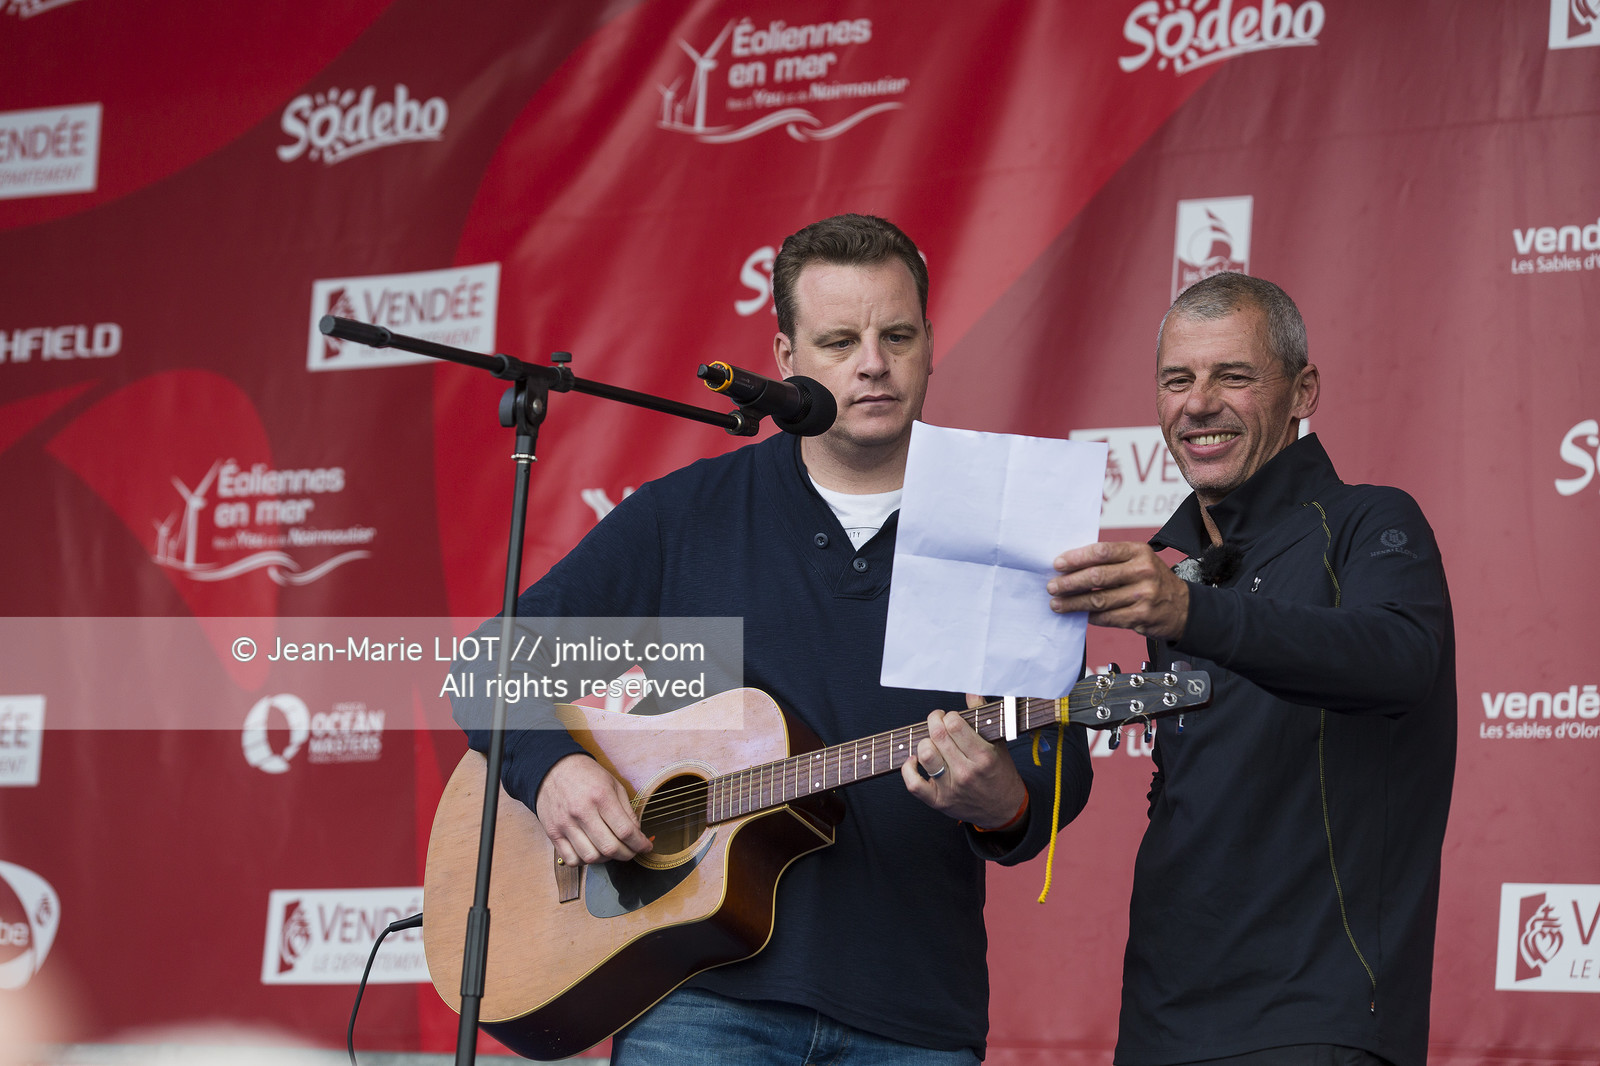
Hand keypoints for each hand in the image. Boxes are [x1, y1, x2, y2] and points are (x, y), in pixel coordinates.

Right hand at [535, 753, 652, 865]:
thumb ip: (627, 810)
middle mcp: (582, 812)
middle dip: (627, 854)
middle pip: (610, 848)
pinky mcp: (553, 833)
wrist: (553, 769)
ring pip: (591, 857)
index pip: (625, 831)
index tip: (646, 846)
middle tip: (632, 851)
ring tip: (611, 850)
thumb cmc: (586, 775)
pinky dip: (584, 861)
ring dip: (606, 859)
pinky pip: (571, 859)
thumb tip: (637, 834)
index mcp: (601, 797)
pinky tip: (591, 851)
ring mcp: (565, 824)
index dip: (640, 843)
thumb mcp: (613, 784)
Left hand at [901, 695, 1027, 828]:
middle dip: (934, 721)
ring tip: (931, 741)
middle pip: (938, 736)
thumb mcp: (998, 743)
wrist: (1003, 810)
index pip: (954, 725)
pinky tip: (915, 759)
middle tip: (938, 721)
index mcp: (984, 757)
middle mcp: (966, 773)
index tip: (950, 717)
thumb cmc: (1000, 772)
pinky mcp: (938, 802)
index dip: (948, 716)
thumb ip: (983, 715)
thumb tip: (971, 691)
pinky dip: (908, 768)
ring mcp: (951, 789)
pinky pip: (914, 784)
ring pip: (926, 755)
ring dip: (924, 742)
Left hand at [1048, 541, 1189, 640]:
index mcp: (1138, 552)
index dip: (1076, 558)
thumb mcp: (1138, 560)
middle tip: (1052, 587)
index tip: (1057, 564)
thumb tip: (1071, 565)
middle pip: (1097, 576)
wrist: (1182, 606)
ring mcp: (1143, 595)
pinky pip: (1107, 617)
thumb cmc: (1152, 580)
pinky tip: (1080, 615)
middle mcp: (1142, 571)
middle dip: (1069, 583)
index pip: (1102, 552)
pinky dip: (1090, 617)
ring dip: (1073, 603)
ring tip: (1057, 604)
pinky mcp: (1141, 616)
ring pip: (1098, 600)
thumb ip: (1111, 560)